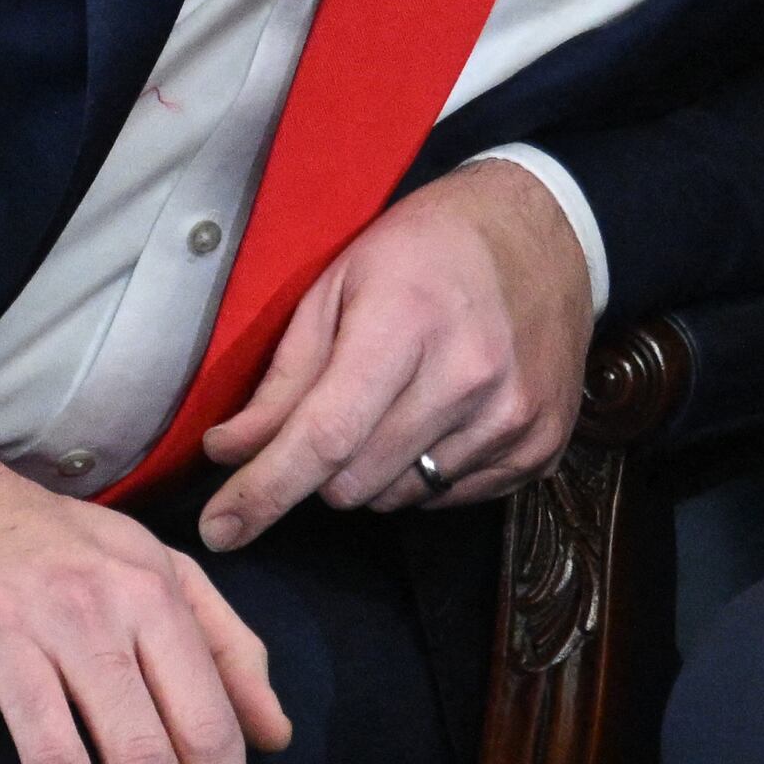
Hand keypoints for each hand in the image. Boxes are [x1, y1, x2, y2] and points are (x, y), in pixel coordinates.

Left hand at [199, 157, 592, 549]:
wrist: (543, 233)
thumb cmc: (424, 252)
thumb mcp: (338, 287)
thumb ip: (284, 378)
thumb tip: (227, 453)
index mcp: (407, 322)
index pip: (325, 436)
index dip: (263, 491)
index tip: (220, 530)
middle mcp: (469, 376)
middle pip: (354, 481)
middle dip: (321, 468)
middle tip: (334, 416)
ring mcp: (513, 415)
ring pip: (398, 497)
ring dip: (375, 471)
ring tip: (395, 406)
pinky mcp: (541, 445)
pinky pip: (450, 499)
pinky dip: (426, 473)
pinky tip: (439, 418)